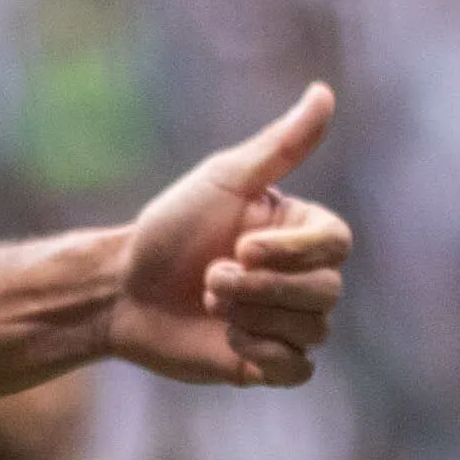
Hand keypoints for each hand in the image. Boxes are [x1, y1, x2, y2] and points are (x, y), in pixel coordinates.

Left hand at [107, 83, 350, 387]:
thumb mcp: (225, 178)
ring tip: (209, 302)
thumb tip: (325, 91)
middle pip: (327, 292)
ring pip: (314, 329)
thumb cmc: (171, 227)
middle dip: (263, 288)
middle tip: (210, 277)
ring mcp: (286, 321)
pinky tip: (228, 340)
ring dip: (255, 317)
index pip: (337, 245)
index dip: (293, 253)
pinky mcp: (267, 362)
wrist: (122, 289)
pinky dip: (266, 355)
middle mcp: (301, 276)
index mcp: (300, 232)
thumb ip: (282, 144)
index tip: (241, 245)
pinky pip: (298, 369)